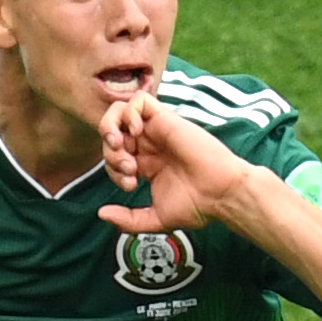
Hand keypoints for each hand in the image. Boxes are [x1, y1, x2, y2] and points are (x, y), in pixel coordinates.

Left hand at [96, 94, 260, 234]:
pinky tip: (137, 132)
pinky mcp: (166, 118)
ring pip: (119, 111)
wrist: (220, 194)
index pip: (114, 157)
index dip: (113, 170)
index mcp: (147, 164)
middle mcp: (150, 144)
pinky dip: (129, 113)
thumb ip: (128, 220)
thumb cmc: (196, 205)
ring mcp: (157, 130)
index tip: (132, 185)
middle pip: (112, 134)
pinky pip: (138, 100)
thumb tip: (102, 214)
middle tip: (128, 167)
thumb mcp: (156, 218)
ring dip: (111, 127)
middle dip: (110, 152)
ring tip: (121, 145)